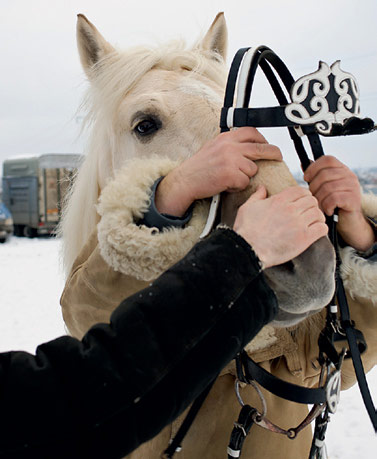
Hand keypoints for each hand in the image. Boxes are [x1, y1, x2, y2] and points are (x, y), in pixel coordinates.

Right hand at [155, 127, 281, 215]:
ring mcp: (231, 160)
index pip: (251, 132)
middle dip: (273, 153)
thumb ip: (229, 145)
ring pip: (252, 169)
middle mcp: (229, 146)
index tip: (267, 145)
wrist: (185, 180)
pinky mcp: (230, 174)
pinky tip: (226, 185)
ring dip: (245, 177)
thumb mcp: (213, 147)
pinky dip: (237, 187)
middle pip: (260, 148)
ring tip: (230, 178)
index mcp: (226, 138)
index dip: (263, 139)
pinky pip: (244, 182)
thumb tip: (248, 146)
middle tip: (278, 157)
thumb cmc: (198, 168)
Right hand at [234, 186, 327, 268]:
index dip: (303, 195)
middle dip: (311, 205)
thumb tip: (262, 188)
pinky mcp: (304, 238)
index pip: (300, 190)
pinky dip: (321, 229)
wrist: (248, 250)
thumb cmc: (245, 230)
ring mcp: (298, 224)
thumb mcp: (247, 208)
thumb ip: (257, 196)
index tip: (302, 201)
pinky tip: (315, 232)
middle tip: (307, 212)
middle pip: (312, 200)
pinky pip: (322, 228)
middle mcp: (291, 210)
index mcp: (278, 200)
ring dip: (317, 217)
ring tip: (313, 222)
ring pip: (318, 213)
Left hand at [304, 156, 374, 250]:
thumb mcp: (323, 188)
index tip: (306, 178)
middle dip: (314, 187)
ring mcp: (353, 186)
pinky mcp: (353, 199)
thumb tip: (303, 164)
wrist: (347, 222)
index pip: (327, 159)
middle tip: (313, 198)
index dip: (313, 168)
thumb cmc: (332, 204)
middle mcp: (349, 175)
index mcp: (342, 169)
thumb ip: (316, 176)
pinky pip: (333, 198)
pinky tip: (328, 211)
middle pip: (324, 174)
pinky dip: (327, 206)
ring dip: (319, 199)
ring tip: (320, 206)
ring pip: (328, 188)